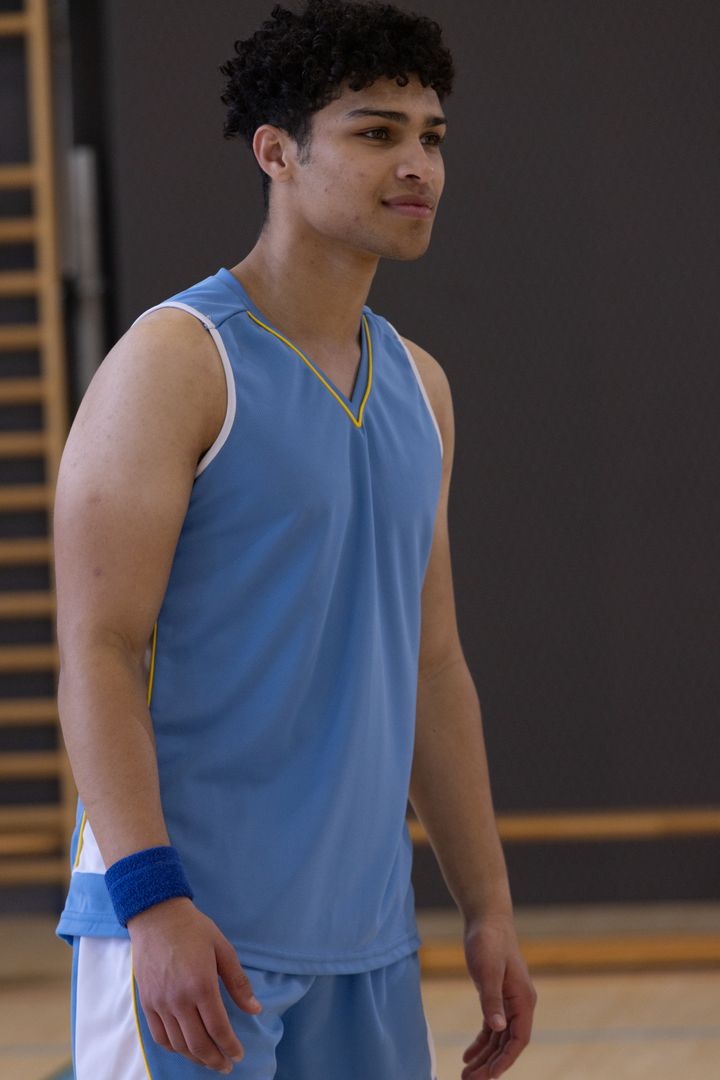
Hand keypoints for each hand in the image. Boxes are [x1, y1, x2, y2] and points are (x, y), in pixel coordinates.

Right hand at [128, 896, 262, 1073]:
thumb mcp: (223, 948)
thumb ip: (238, 982)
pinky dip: (174, 1048)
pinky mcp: (147, 1003)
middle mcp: (178, 999)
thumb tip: (255, 1009)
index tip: (238, 1055)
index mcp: (201, 985)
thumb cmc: (194, 929)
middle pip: (197, 1043)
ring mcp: (160, 1003)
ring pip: (178, 1044)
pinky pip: (159, 1036)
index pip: (218, 1028)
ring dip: (195, 1058)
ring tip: (209, 1060)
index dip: (230, 1046)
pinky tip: (185, 1048)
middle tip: (226, 1066)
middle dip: (215, 1059)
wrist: (157, 916)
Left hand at [460, 913, 536, 1078]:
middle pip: (507, 1044)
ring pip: (498, 1038)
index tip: (488, 1077)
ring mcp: (509, 1001)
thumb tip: (498, 1029)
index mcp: (523, 1000)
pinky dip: (481, 1042)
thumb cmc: (488, 941)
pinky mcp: (496, 996)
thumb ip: (492, 1000)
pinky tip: (468, 1055)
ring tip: (466, 1074)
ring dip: (485, 1057)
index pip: (518, 1040)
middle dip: (490, 1065)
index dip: (504, 1061)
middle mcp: (520, 1005)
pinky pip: (491, 1027)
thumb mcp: (487, 971)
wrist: (486, 919)